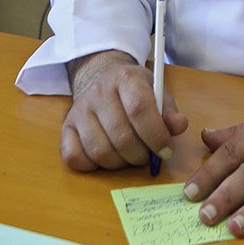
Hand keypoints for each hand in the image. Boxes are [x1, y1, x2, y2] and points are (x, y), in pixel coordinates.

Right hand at [61, 50, 189, 171]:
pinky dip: (92, 166)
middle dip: (140, 155)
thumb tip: (178, 126)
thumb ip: (169, 111)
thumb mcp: (157, 93)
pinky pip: (74, 158)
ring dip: (120, 163)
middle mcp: (99, 92)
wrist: (100, 77)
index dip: (156, 136)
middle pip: (121, 136)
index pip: (140, 109)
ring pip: (99, 151)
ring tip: (128, 156)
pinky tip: (106, 157)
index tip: (166, 151)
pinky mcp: (65, 128)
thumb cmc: (134, 91)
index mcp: (126, 79)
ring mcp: (79, 110)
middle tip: (147, 156)